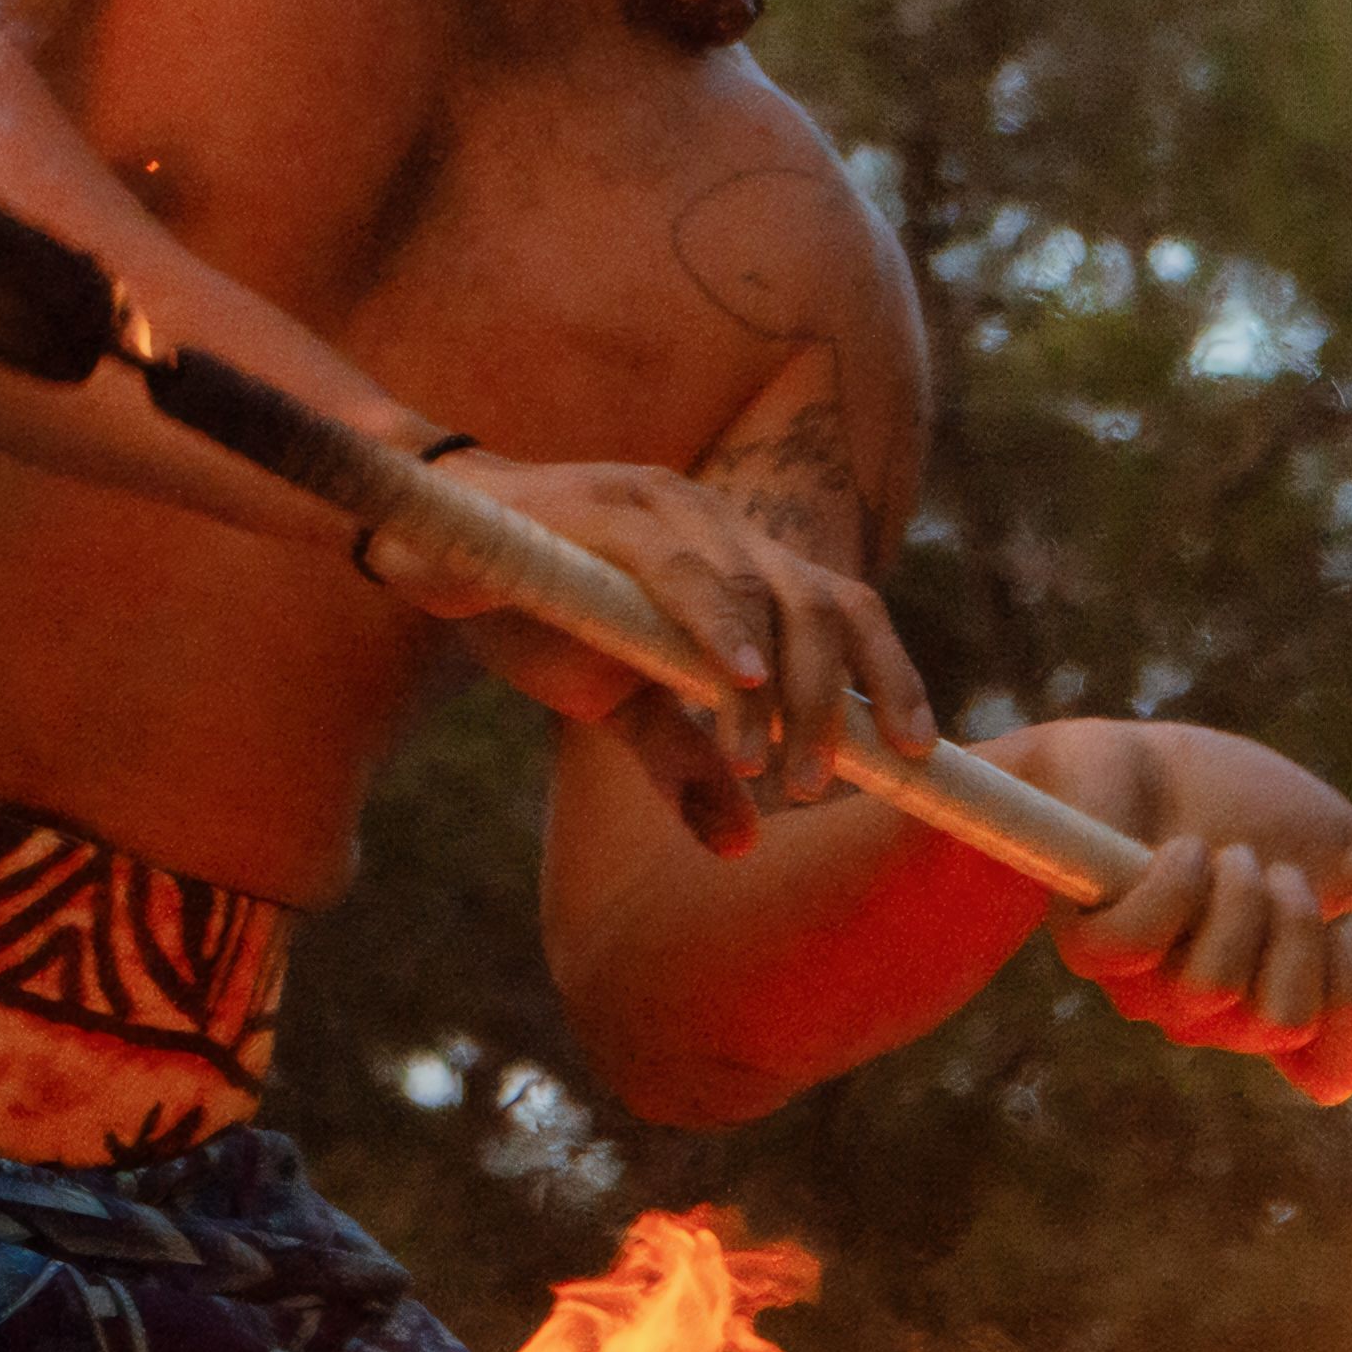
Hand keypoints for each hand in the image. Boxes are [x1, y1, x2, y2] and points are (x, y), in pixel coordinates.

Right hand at [375, 451, 934, 856]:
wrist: (432, 545)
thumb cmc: (540, 614)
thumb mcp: (618, 704)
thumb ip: (681, 757)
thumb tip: (740, 842)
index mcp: (743, 566)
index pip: (843, 610)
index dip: (890, 675)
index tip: (919, 754)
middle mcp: (724, 528)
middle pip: (825, 602)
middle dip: (839, 698)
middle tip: (816, 786)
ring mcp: (672, 510)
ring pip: (764, 587)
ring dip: (780, 685)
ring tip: (776, 766)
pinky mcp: (610, 509)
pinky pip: (680, 567)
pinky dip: (716, 624)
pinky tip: (735, 680)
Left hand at [1000, 719, 1351, 1106]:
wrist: (1132, 752)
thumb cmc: (1230, 802)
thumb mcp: (1343, 851)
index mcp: (1274, 1000)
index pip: (1327, 1071)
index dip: (1351, 1011)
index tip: (1349, 933)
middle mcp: (1212, 1011)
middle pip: (1281, 1018)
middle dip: (1290, 924)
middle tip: (1267, 869)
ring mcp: (1148, 985)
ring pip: (1215, 986)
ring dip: (1232, 893)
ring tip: (1216, 852)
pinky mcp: (1090, 946)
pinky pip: (1142, 945)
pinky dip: (1174, 880)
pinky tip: (1174, 847)